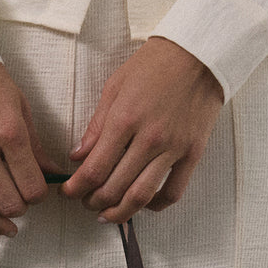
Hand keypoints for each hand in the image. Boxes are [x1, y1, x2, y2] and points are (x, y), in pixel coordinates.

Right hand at [0, 60, 65, 234]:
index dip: (38, 197)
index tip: (35, 194)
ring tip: (1, 224)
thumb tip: (52, 172)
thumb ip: (34, 143)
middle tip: (19, 208)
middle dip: (18, 211)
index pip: (32, 187)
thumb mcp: (19, 104)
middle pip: (8, 202)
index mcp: (10, 132)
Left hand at [61, 37, 224, 222]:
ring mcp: (173, 149)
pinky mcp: (192, 154)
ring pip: (141, 196)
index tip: (68, 193)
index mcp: (125, 120)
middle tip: (85, 202)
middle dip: (92, 202)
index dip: (76, 189)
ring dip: (119, 213)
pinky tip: (142, 205)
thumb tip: (78, 156)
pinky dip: (155, 206)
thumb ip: (96, 125)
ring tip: (106, 214)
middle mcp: (149, 139)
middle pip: (114, 188)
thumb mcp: (115, 86)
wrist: (199, 53)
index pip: (94, 169)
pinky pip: (172, 192)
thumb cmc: (155, 65)